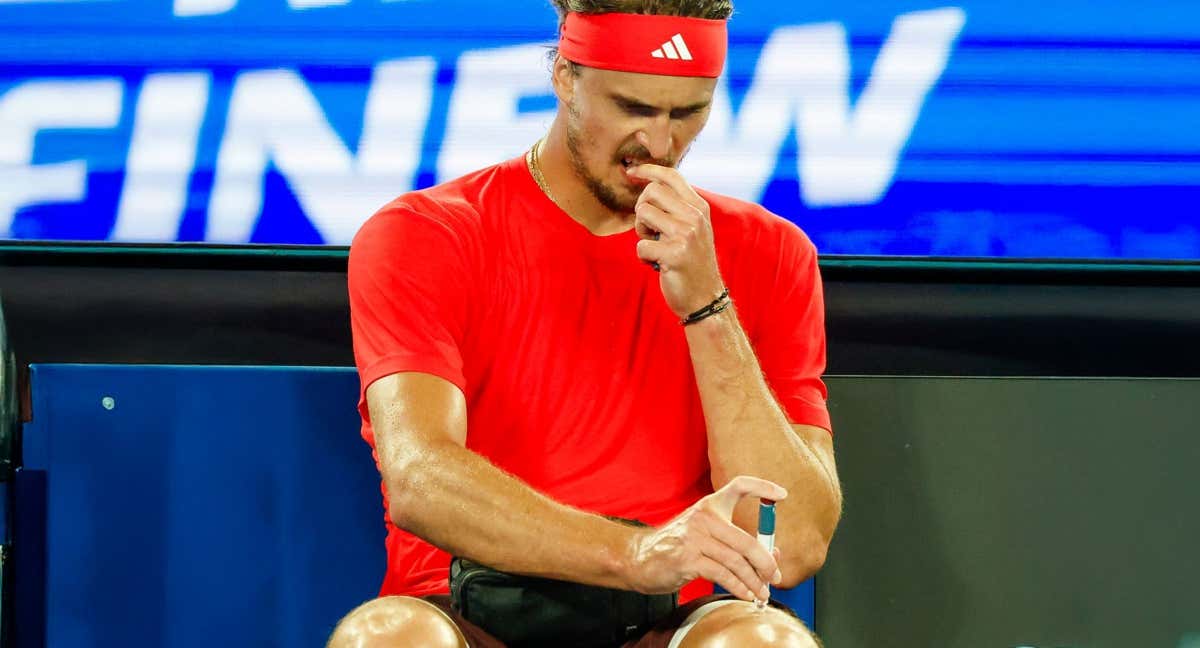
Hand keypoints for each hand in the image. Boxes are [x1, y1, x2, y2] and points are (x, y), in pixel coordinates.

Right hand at [623, 476, 786, 600]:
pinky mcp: (687, 559)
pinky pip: (722, 575)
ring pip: (736, 562)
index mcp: (709, 505)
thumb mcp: (704, 534)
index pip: (738, 486)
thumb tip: (772, 555)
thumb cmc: (677, 546)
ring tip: (762, 592)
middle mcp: (703, 517)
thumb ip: (735, 540)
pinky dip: (738, 587)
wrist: (639, 558)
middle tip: (776, 577)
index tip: (782, 495)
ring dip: (754, 581)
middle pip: (746, 540)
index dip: (762, 487)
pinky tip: (745, 594)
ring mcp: (695, 538)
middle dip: (766, 563)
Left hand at [626, 164, 726, 317]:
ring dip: (641, 232)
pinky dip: (643, 257)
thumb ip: (677, 207)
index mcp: (699, 207)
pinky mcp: (675, 255)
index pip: (672, 175)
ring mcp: (686, 235)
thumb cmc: (691, 262)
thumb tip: (648, 183)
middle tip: (650, 230)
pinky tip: (657, 264)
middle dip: (641, 210)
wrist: (705, 298)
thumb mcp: (693, 229)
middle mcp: (695, 217)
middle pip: (651, 192)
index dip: (648, 170)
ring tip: (655, 246)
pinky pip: (640, 245)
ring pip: (643, 214)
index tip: (631, 171)